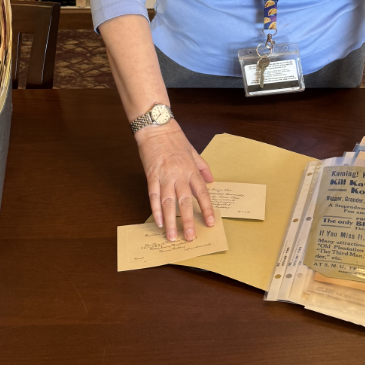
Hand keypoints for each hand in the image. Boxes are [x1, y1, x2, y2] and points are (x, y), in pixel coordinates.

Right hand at [135, 121, 214, 240]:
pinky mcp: (151, 175)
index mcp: (191, 169)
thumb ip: (203, 167)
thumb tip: (212, 180)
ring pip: (168, 202)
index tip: (210, 222)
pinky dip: (155, 210)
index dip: (207, 208)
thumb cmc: (174, 138)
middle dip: (188, 221)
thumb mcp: (193, 151)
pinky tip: (158, 222)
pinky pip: (153, 196)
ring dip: (171, 221)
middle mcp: (179, 174)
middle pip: (185, 201)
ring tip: (173, 236)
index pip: (202, 192)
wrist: (156, 127)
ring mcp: (164, 176)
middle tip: (190, 237)